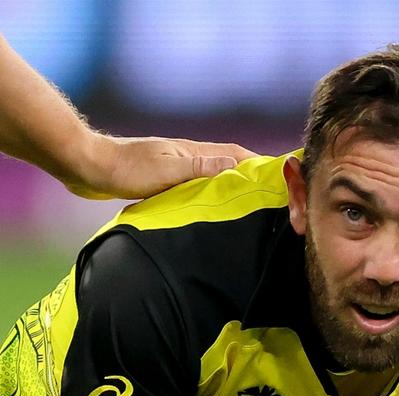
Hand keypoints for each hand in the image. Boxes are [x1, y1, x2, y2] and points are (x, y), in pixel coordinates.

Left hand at [73, 135, 259, 198]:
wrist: (89, 167)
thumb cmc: (126, 167)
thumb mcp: (165, 169)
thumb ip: (198, 167)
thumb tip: (234, 166)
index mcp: (193, 151)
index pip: (235, 154)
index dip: (258, 163)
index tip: (279, 175)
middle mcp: (189, 157)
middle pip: (227, 165)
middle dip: (249, 176)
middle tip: (268, 195)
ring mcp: (177, 168)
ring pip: (212, 177)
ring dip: (230, 187)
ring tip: (246, 206)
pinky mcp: (165, 180)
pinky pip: (196, 187)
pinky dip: (210, 195)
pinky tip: (211, 210)